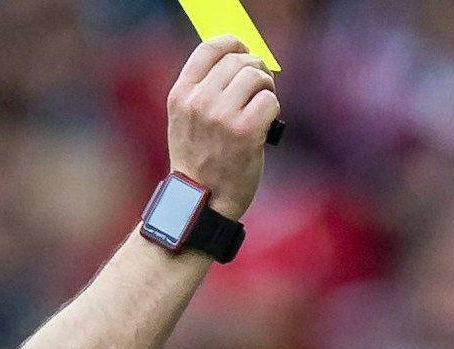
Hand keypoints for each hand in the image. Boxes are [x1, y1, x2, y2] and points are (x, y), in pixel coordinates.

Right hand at [167, 36, 279, 218]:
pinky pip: (269, 100)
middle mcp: (199, 101)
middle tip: (260, 87)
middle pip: (238, 60)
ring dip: (266, 89)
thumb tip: (238, 58)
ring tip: (262, 106)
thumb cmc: (200, 160)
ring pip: (256, 77)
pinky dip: (272, 110)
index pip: (209, 48)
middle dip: (255, 70)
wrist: (204, 200)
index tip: (245, 50)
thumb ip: (202, 89)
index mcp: (181, 95)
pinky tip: (265, 125)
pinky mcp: (246, 131)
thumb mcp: (186, 120)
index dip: (233, 43)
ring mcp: (221, 116)